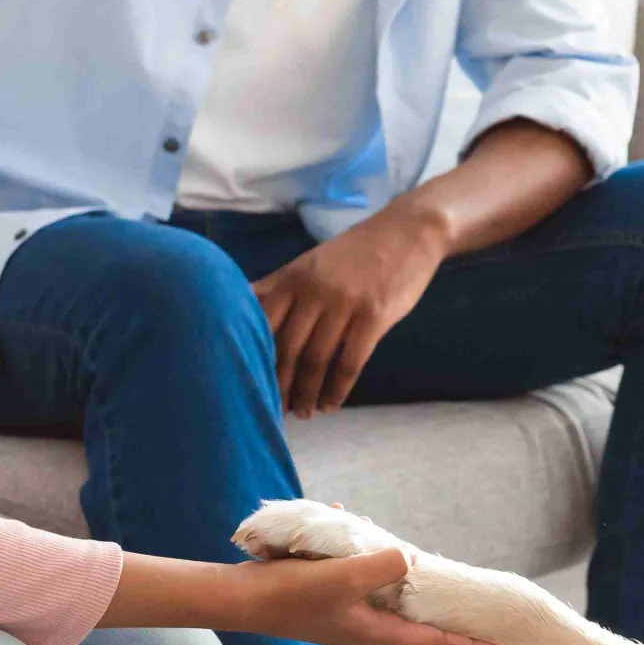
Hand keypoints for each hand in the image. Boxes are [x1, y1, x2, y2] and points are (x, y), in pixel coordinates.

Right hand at [209, 546, 500, 644]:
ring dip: (391, 570)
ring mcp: (345, 617)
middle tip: (467, 602)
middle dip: (438, 610)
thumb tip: (408, 560)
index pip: (432, 642)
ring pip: (383, 594)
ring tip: (392, 544)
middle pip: (413, 623)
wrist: (240, 600)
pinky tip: (342, 522)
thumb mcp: (342, 576)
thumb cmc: (290, 593)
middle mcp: (365, 631)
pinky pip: (356, 578)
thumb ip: (381, 567)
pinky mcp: (327, 602)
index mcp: (375, 633)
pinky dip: (357, 556)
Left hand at [252, 206, 448, 416]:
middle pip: (288, 349)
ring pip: (317, 360)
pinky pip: (351, 363)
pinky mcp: (374, 316)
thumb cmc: (355, 252)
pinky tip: (332, 404)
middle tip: (277, 411)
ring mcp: (344, 304)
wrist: (407, 232)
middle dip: (280, 385)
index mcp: (293, 279)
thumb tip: (236, 304)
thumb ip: (276, 286)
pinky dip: (338, 389)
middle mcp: (314, 291)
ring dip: (308, 393)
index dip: (256, 360)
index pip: (263, 327)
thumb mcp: (309, 263)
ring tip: (305, 412)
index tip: (251, 385)